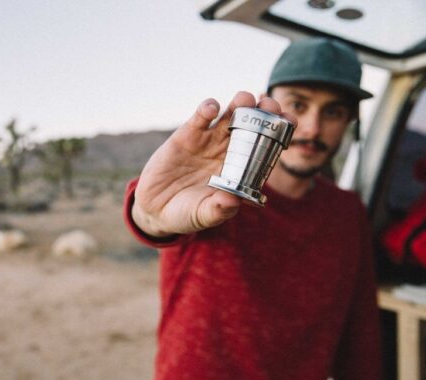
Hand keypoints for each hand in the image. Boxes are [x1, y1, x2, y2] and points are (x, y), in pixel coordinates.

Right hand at [132, 91, 294, 236]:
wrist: (155, 208)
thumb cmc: (185, 213)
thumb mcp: (203, 215)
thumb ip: (218, 210)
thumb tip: (233, 200)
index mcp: (240, 169)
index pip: (266, 146)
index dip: (278, 132)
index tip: (289, 121)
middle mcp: (228, 151)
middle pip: (253, 125)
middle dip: (264, 112)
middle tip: (270, 104)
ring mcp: (208, 141)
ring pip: (229, 116)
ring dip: (239, 104)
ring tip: (245, 99)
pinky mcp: (187, 135)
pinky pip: (200, 118)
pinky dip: (206, 109)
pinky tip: (211, 108)